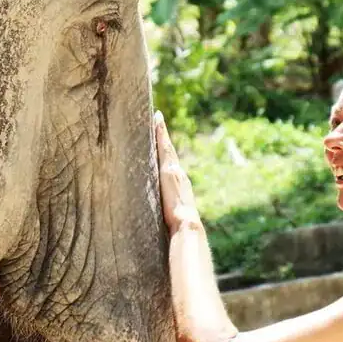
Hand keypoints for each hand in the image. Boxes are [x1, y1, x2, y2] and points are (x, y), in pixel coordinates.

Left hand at [153, 111, 202, 232]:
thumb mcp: (171, 214)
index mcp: (177, 183)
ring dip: (161, 130)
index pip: (169, 162)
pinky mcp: (169, 169)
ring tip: (156, 117)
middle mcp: (177, 173)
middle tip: (157, 117)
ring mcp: (173, 170)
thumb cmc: (178, 224)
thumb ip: (167, 209)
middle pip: (168, 150)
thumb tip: (161, 217)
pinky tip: (156, 122)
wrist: (186, 224)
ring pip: (166, 146)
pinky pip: (163, 146)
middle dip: (163, 133)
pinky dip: (161, 133)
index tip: (160, 135)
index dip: (165, 148)